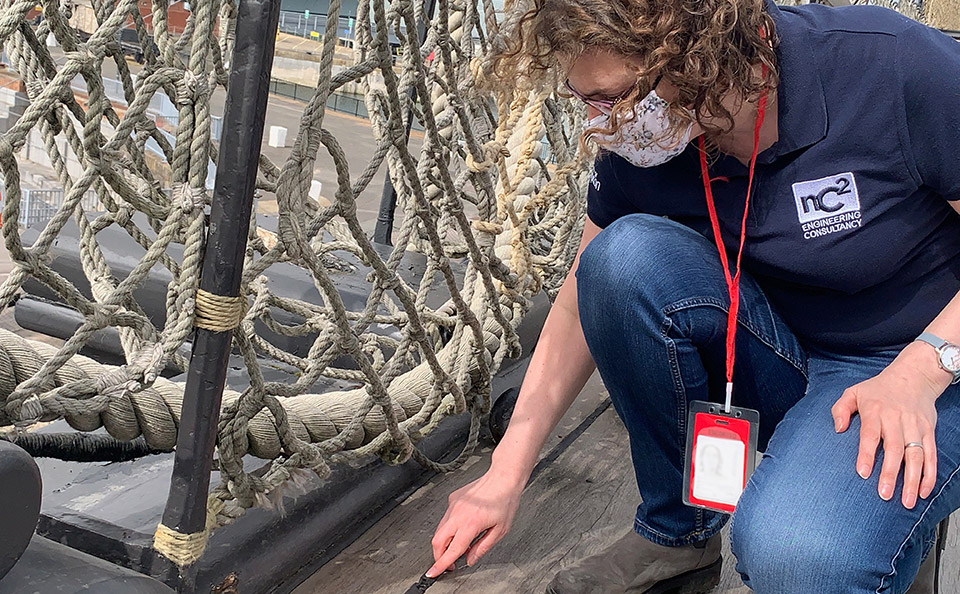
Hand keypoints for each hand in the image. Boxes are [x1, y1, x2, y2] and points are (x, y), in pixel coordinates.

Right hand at [427, 470, 523, 577]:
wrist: (503, 477)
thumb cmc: (505, 501)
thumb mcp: (500, 530)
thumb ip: (482, 547)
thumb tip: (470, 559)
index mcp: (471, 524)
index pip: (452, 550)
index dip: (441, 564)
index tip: (433, 573)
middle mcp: (458, 514)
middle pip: (438, 541)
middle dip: (439, 555)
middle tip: (449, 563)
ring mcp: (453, 505)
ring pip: (440, 529)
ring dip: (445, 541)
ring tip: (461, 544)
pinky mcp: (452, 498)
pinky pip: (446, 517)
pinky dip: (450, 527)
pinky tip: (463, 526)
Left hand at [831, 342, 949, 508]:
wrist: (913, 376)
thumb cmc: (878, 389)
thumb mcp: (853, 392)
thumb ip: (840, 409)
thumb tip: (838, 428)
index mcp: (875, 410)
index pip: (870, 435)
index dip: (866, 454)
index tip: (863, 473)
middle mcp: (897, 419)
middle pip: (895, 449)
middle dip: (890, 474)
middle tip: (884, 495)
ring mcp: (915, 426)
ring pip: (916, 456)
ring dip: (913, 480)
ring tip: (907, 501)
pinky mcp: (929, 431)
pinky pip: (931, 455)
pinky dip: (929, 474)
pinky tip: (924, 491)